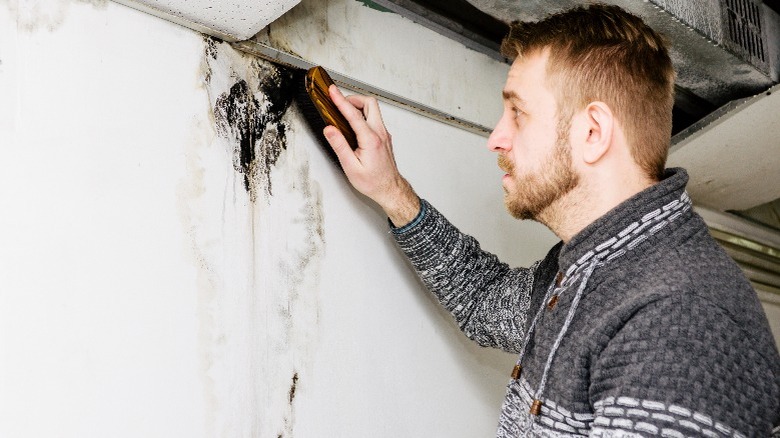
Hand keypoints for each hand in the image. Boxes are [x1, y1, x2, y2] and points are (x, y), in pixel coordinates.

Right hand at [324, 85, 419, 226]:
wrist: (390, 189)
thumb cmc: (373, 182)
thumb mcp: (351, 167)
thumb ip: (340, 146)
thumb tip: (330, 130)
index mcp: (371, 140)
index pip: (354, 114)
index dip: (341, 101)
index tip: (332, 91)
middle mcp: (380, 134)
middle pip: (369, 103)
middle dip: (353, 98)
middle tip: (339, 100)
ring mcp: (384, 134)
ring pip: (373, 109)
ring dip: (358, 106)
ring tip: (344, 111)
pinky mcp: (384, 137)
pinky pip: (374, 118)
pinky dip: (363, 115)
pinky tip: (354, 122)